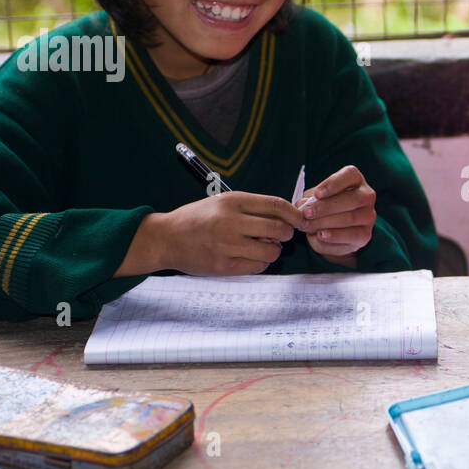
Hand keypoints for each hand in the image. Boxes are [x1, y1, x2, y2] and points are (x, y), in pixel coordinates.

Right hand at [156, 192, 302, 275]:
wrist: (167, 238)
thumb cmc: (198, 219)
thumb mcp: (222, 202)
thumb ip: (251, 208)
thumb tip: (286, 217)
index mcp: (232, 201)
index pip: (275, 205)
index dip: (294, 213)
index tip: (300, 219)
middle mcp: (231, 222)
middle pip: (279, 229)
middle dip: (287, 233)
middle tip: (282, 235)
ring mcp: (227, 245)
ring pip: (272, 251)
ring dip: (274, 250)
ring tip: (263, 246)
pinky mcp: (224, 266)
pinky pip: (258, 266)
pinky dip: (261, 262)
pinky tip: (251, 257)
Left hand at [295, 165, 375, 267]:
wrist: (335, 228)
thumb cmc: (324, 206)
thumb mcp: (316, 198)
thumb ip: (309, 199)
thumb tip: (303, 205)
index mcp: (355, 180)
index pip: (350, 175)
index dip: (334, 184)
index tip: (317, 194)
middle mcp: (367, 196)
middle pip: (353, 199)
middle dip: (326, 207)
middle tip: (307, 213)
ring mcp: (369, 216)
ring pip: (351, 218)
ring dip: (326, 222)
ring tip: (307, 226)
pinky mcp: (365, 235)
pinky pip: (351, 236)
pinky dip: (334, 236)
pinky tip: (320, 235)